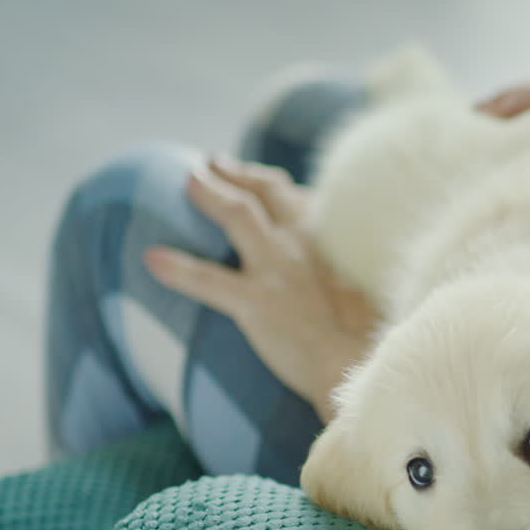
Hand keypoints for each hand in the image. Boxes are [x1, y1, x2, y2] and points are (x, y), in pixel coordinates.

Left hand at [144, 157, 376, 421]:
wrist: (367, 366)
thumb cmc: (377, 338)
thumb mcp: (377, 290)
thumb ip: (351, 272)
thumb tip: (342, 278)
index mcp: (337, 240)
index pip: (301, 199)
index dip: (274, 185)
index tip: (262, 180)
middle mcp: (307, 243)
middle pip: (266, 192)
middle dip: (237, 173)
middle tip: (211, 163)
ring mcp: (280, 270)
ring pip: (236, 214)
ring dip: (209, 193)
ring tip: (187, 180)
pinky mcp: (258, 302)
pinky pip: (207, 280)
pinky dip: (178, 268)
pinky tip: (152, 259)